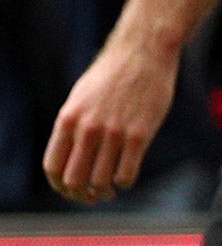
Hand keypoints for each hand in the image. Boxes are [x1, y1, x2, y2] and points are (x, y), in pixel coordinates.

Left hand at [44, 36, 178, 201]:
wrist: (143, 50)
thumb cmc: (113, 74)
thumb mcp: (81, 98)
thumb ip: (73, 127)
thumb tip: (71, 158)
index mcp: (68, 120)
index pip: (53, 168)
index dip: (60, 186)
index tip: (71, 190)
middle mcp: (87, 129)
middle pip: (75, 180)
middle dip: (81, 194)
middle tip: (92, 195)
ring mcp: (114, 132)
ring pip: (101, 181)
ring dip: (104, 192)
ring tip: (109, 190)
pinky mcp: (139, 134)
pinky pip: (126, 174)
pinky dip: (124, 183)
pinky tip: (126, 177)